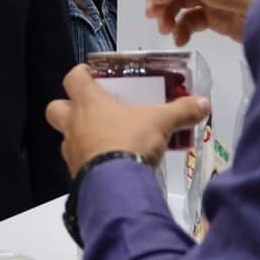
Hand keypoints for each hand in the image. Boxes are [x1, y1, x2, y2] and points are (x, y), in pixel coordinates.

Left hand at [46, 65, 208, 177]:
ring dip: (80, 136)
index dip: (80, 74)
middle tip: (92, 109)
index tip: (92, 74)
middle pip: (56, 107)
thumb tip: (203, 104)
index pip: (72, 77)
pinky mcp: (76, 173)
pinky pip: (77, 162)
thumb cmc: (130, 141)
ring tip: (105, 139)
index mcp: (88, 102)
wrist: (115, 185)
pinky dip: (89, 160)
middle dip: (68, 107)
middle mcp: (73, 124)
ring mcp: (71, 150)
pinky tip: (108, 164)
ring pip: (65, 137)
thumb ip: (181, 111)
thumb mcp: (160, 123)